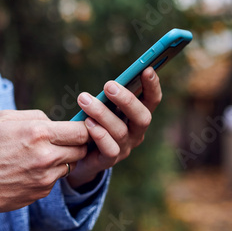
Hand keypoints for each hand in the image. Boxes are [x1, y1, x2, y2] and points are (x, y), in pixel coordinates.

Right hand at [0, 110, 88, 213]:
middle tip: (65, 140)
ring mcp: (46, 177)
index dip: (84, 128)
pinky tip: (30, 170)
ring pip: (71, 165)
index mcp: (38, 133)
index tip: (79, 127)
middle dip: (77, 143)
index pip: (81, 131)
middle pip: (82, 149)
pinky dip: (49, 173)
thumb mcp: (4, 119)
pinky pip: (56, 179)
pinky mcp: (42, 192)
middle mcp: (46, 156)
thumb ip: (36, 116)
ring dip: (63, 159)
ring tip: (42, 155)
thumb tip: (55, 123)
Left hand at [67, 67, 161, 187]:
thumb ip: (109, 97)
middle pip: (142, 117)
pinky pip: (110, 149)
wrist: (78, 156)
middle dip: (127, 100)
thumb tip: (111, 83)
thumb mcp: (103, 108)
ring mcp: (124, 148)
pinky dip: (99, 134)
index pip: (152, 100)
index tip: (147, 69)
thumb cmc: (93, 124)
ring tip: (84, 99)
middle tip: (109, 85)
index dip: (152, 86)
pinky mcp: (108, 161)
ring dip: (102, 113)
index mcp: (138, 116)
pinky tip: (87, 123)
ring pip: (121, 131)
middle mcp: (136, 133)